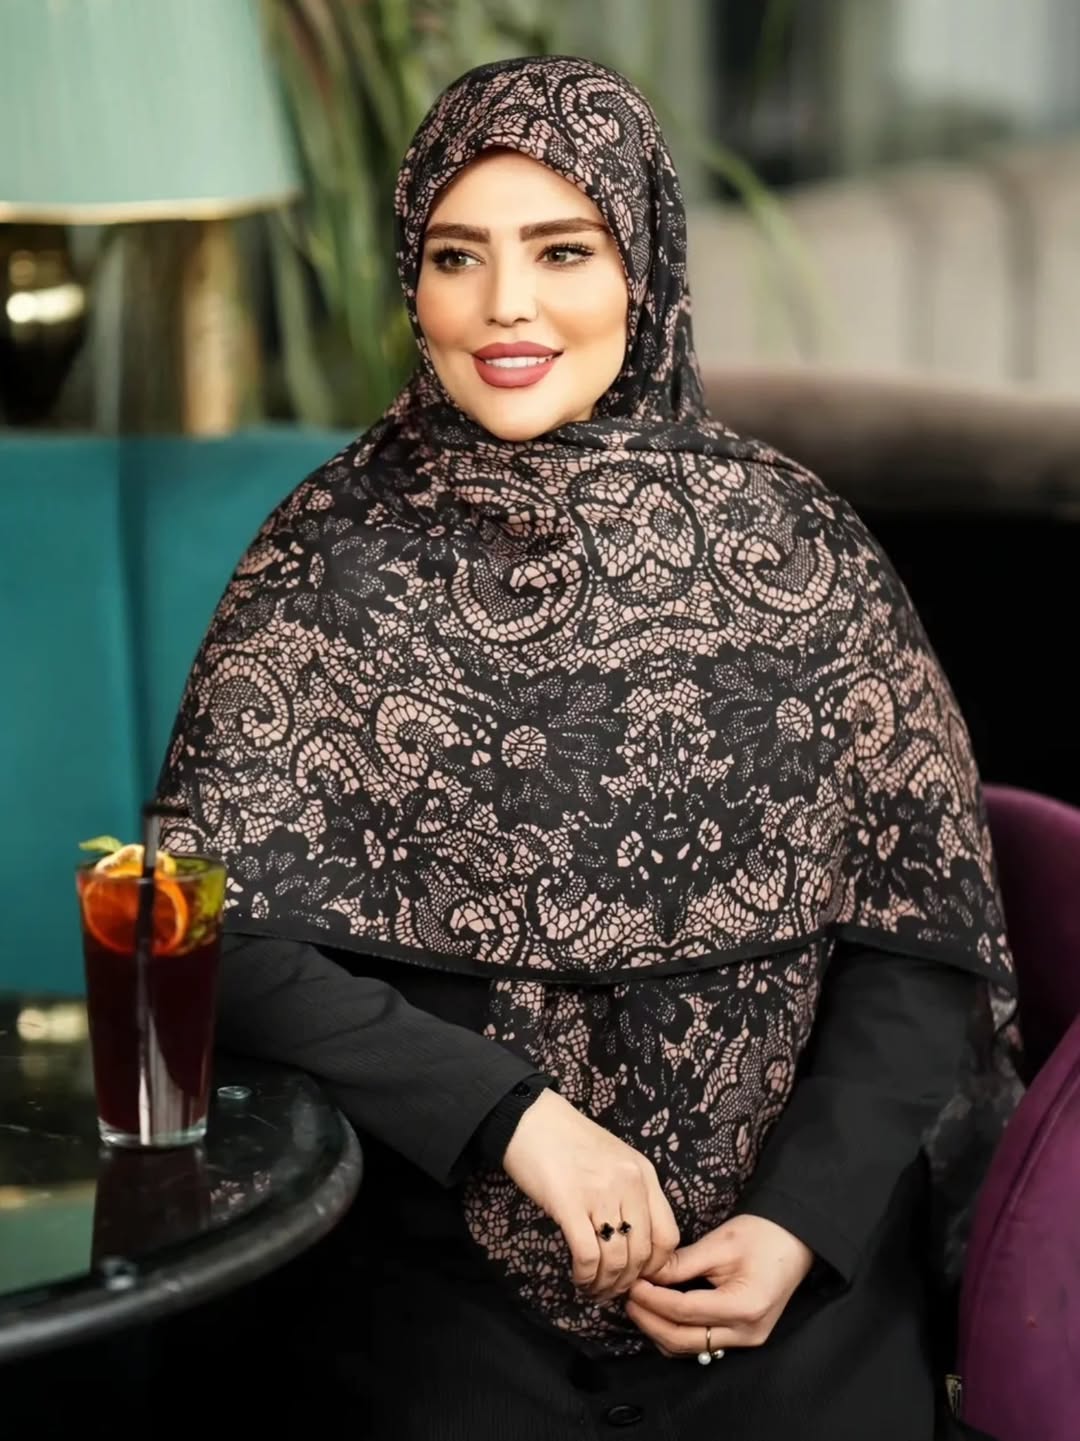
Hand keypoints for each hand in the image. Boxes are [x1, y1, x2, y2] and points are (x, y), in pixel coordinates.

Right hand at [502, 1089, 679, 1299]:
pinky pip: (588, 1255)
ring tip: (594, 1290)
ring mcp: (601, 1193)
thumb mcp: (616, 1159)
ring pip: (616, 1260)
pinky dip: (586, 1276)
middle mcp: (630, 1184)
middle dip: (627, 1282)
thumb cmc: (570, 1140)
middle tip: (611, 1291)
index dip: (656, 1266)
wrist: (531, 1118)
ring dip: (605, 1285)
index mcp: (644, 1174)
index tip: (638, 1276)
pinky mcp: (570, 1204)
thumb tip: (634, 1241)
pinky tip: (579, 1278)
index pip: (668, 1235)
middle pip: (642, 1254)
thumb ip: (631, 1193)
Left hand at [625, 1213, 813, 1356]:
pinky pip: (701, 1344)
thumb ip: (682, 1263)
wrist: (795, 1241)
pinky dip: (676, 1332)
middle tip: (628, 1296)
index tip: (632, 1283)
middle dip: (650, 1320)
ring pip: (690, 1348)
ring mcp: (746, 1340)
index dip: (653, 1299)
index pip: (685, 1312)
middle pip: (683, 1339)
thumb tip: (647, 1274)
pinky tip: (660, 1311)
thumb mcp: (720, 1243)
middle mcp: (746, 1333)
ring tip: (639, 1303)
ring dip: (660, 1330)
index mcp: (744, 1307)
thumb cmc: (763, 1235)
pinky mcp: (742, 1337)